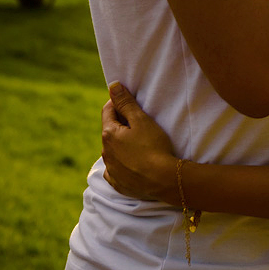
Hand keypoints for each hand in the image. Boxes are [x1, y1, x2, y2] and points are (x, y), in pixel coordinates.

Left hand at [101, 82, 178, 203]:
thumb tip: (112, 86)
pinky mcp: (118, 183)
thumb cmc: (154, 146)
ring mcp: (111, 169)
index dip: (118, 103)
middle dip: (121, 124)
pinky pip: (116, 169)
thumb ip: (125, 102)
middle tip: (140, 123)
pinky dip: (123, 164)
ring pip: (113, 150)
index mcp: (108, 134)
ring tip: (140, 144)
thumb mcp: (141, 120)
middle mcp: (105, 152)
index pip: (108, 110)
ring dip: (122, 144)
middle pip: (110, 131)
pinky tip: (134, 163)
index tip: (131, 102)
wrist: (163, 180)